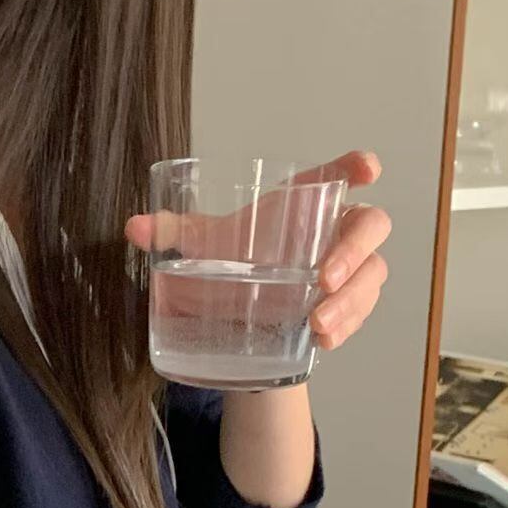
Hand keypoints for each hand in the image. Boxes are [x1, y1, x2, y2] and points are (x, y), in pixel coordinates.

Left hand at [124, 146, 391, 354]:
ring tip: (317, 324)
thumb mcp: (209, 245)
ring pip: (372, 273)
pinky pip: (363, 311)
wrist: (249, 310)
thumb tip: (134, 228)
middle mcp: (337, 230)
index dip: (357, 167)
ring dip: (349, 300)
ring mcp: (353, 267)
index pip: (339, 176)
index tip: (368, 168)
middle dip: (353, 250)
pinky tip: (324, 340)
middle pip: (370, 225)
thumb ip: (175, 232)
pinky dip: (347, 326)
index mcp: (307, 202)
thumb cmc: (241, 258)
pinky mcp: (354, 302)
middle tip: (323, 278)